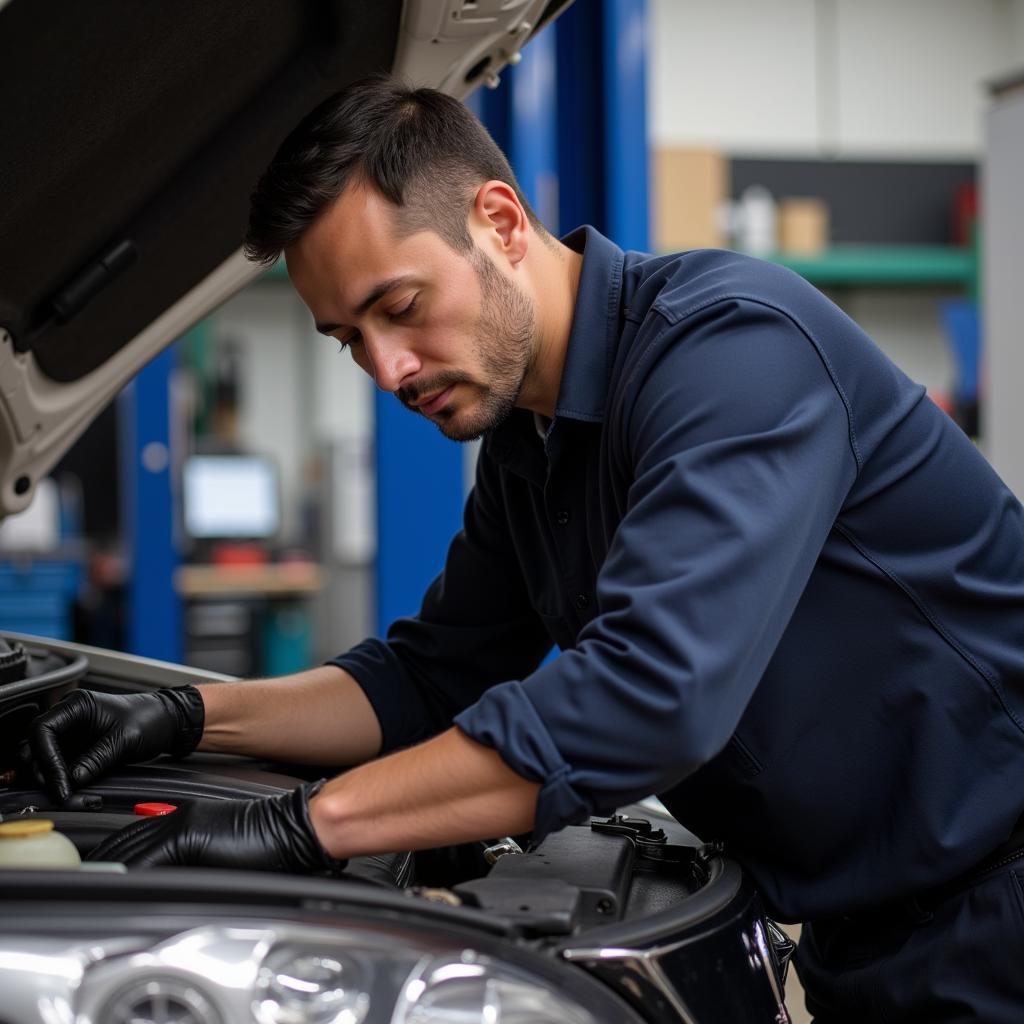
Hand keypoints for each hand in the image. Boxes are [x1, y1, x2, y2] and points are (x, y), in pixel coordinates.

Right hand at [18, 686, 204, 802]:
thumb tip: (73, 778)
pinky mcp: (77, 748)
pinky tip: (72, 792)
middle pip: (37, 745)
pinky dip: (62, 780)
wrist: (167, 721)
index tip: (58, 779)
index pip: (43, 730)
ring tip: (67, 795)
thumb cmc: (150, 719)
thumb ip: (98, 758)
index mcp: (78, 705)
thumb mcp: (125, 739)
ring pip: (45, 759)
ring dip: (51, 778)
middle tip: (60, 792)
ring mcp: (72, 734)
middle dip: (44, 771)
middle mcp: (69, 717)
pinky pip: (60, 766)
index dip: (46, 757)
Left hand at [88, 782, 344, 872]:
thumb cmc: (271, 840)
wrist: (291, 826)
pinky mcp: (189, 836)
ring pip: (132, 848)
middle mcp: (181, 816)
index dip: (115, 851)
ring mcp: (184, 824)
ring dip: (112, 864)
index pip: (138, 834)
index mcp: (189, 818)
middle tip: (89, 873)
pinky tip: (121, 881)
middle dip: (105, 857)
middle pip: (127, 838)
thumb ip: (193, 855)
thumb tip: (169, 876)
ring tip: (96, 878)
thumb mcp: (224, 847)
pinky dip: (130, 873)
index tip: (102, 865)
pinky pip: (148, 860)